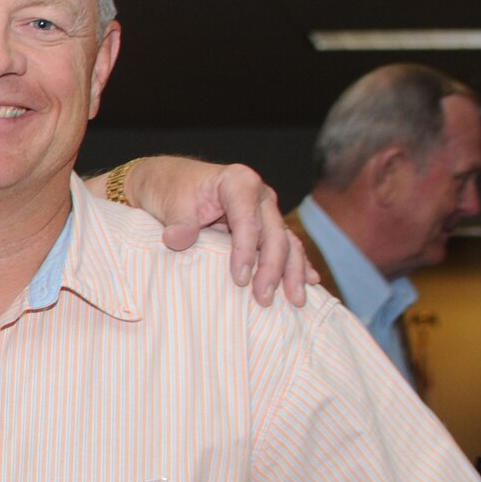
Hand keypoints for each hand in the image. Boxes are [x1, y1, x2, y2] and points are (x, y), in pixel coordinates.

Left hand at [121, 158, 311, 305]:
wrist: (171, 181)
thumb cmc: (172, 190)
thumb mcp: (171, 203)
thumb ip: (178, 222)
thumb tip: (178, 240)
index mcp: (239, 182)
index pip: (248, 221)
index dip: (246, 252)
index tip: (240, 280)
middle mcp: (260, 195)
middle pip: (273, 234)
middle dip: (272, 269)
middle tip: (264, 299)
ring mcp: (266, 210)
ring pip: (286, 242)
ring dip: (291, 272)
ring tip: (295, 300)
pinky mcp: (266, 224)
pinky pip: (286, 244)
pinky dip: (297, 262)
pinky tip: (309, 281)